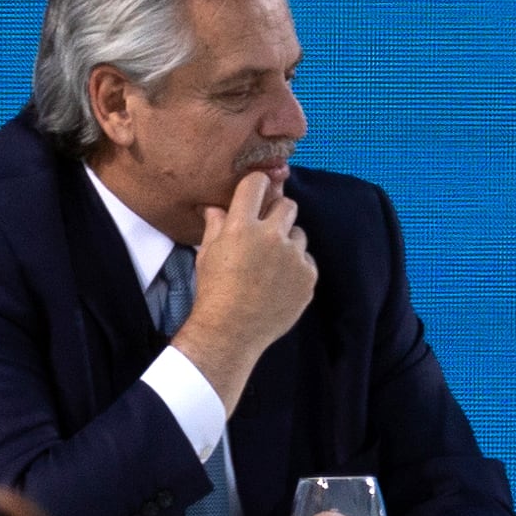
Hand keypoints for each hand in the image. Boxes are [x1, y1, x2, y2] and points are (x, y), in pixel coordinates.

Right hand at [171, 173, 316, 412]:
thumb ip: (215, 225)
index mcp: (241, 226)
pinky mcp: (308, 276)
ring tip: (271, 264)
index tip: (257, 190)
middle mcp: (270, 236)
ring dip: (287, 242)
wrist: (231, 331)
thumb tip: (214, 207)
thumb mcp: (207, 254)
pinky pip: (307, 260)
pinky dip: (296, 267)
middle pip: (287, 204)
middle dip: (277, 212)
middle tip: (266, 230)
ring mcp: (293, 257)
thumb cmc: (213, 292)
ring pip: (299, 233)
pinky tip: (280, 282)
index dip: (258, 184)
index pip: (257, 183)